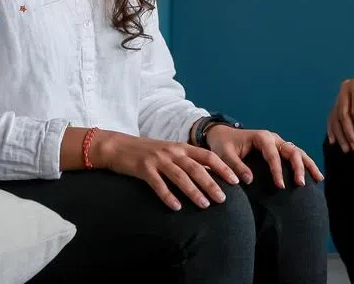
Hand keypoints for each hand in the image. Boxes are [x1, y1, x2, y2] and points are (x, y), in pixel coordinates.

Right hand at [95, 132, 238, 210]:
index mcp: (181, 147)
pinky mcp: (143, 169)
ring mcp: (158, 160)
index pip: (207, 156)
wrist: (118, 146)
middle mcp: (172, 152)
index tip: (235, 181)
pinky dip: (168, 196)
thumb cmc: (148, 151)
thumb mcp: (170, 151)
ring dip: (194, 192)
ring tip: (205, 205)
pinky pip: (158, 184)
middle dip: (212, 184)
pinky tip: (176, 207)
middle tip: (223, 199)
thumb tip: (209, 174)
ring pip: (180, 177)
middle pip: (196, 168)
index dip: (222, 168)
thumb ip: (187, 160)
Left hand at [206, 126, 323, 187]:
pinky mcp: (279, 148)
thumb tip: (249, 180)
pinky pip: (296, 154)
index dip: (278, 170)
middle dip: (298, 167)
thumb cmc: (223, 145)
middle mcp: (273, 138)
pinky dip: (305, 163)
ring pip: (298, 151)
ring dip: (308, 164)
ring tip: (318, 179)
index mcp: (261, 137)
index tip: (281, 186)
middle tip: (300, 184)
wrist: (222, 135)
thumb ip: (236, 166)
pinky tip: (314, 175)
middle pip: (291, 151)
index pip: (273, 155)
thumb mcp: (224, 155)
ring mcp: (278, 142)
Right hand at [326, 72, 353, 151]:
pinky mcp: (339, 101)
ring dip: (340, 134)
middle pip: (344, 114)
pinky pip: (332, 116)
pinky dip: (332, 129)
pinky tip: (334, 141)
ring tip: (347, 149)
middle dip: (350, 133)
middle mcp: (346, 88)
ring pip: (336, 116)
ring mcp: (341, 94)